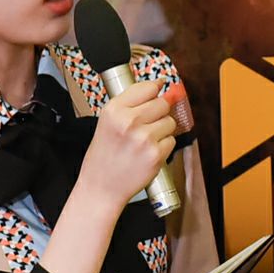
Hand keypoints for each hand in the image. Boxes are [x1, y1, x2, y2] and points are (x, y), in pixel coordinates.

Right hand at [81, 80, 175, 204]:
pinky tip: (148, 152)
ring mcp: (144, 138)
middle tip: (147, 124)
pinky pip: (171, 140)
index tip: (160, 89)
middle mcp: (129, 121)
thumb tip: (160, 85)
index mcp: (114, 109)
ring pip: (170, 121)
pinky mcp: (156, 154)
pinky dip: (164, 146)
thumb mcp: (108, 121)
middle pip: (163, 103)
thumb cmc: (104, 154)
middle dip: (160, 112)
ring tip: (145, 140)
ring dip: (162, 130)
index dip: (156, 89)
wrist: (101, 186)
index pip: (148, 87)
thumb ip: (131, 102)